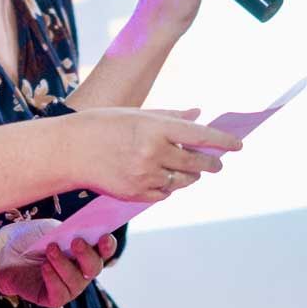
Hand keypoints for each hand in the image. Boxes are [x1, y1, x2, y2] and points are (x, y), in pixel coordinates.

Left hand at [0, 219, 117, 307]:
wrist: (3, 252)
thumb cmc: (30, 238)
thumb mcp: (51, 229)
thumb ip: (68, 232)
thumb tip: (82, 234)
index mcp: (86, 251)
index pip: (104, 250)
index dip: (108, 245)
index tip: (104, 237)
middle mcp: (81, 271)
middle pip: (94, 267)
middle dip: (87, 255)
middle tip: (76, 242)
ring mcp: (69, 287)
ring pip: (77, 281)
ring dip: (64, 264)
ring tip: (50, 249)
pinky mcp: (53, 298)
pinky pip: (60, 293)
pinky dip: (53, 278)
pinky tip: (44, 267)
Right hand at [74, 106, 240, 202]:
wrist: (68, 151)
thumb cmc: (101, 125)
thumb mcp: (135, 114)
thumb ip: (170, 116)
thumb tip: (199, 114)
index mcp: (154, 128)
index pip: (199, 136)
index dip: (222, 140)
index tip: (238, 144)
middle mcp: (153, 153)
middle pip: (196, 162)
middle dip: (211, 163)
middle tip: (217, 163)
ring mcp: (144, 176)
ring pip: (182, 180)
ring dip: (190, 175)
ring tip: (189, 170)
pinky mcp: (136, 194)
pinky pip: (164, 193)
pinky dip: (169, 186)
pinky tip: (163, 178)